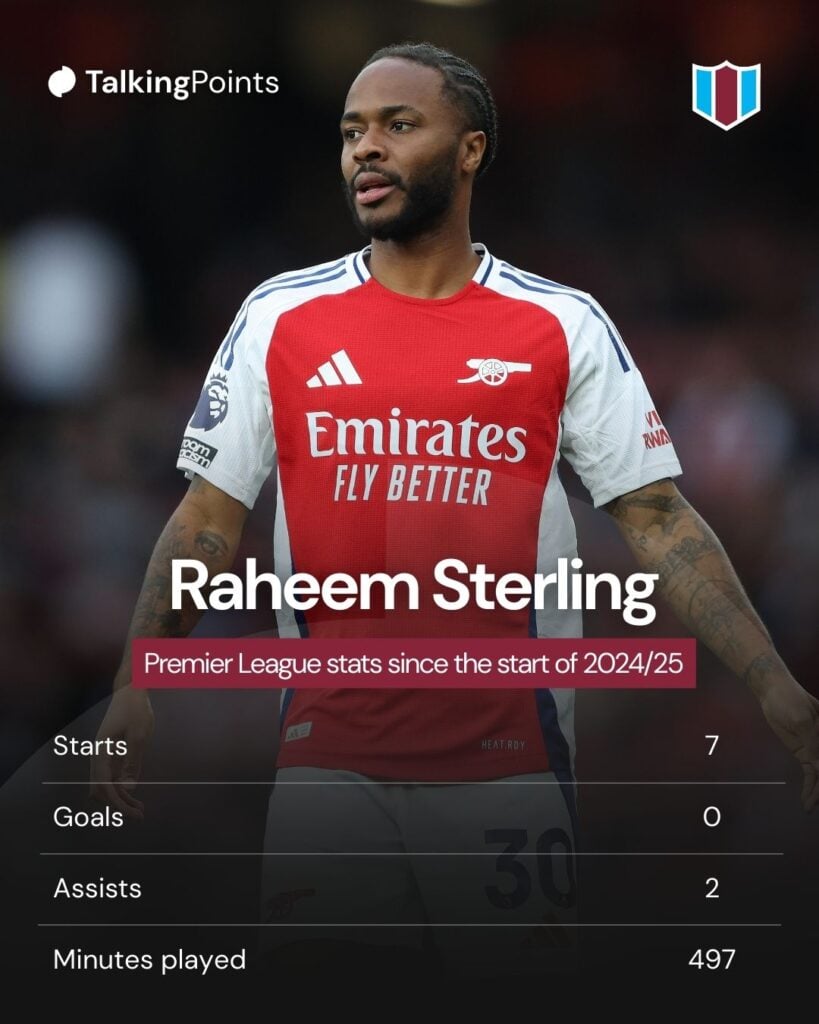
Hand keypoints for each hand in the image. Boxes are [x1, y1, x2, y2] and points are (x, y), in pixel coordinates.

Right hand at [90, 687, 153, 819]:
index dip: (117, 803)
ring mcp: (104, 755)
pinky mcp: (112, 753)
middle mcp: (98, 756)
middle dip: (118, 805)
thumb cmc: (136, 710)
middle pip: (101, 790)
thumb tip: (127, 789)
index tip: (133, 814)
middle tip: (139, 815)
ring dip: (120, 799)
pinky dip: (121, 788)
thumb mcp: (139, 736)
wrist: (131, 690)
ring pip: (106, 785)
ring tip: (140, 810)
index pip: (104, 786)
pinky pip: (112, 777)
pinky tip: (135, 795)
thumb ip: (132, 763)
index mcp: (101, 751)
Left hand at [757, 677, 818, 811]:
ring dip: (818, 792)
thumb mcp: (802, 720)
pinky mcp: (805, 753)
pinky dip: (810, 787)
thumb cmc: (790, 700)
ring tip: (811, 807)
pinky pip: (811, 773)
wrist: (773, 691)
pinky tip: (807, 800)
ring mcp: (817, 749)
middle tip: (816, 803)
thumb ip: (813, 744)